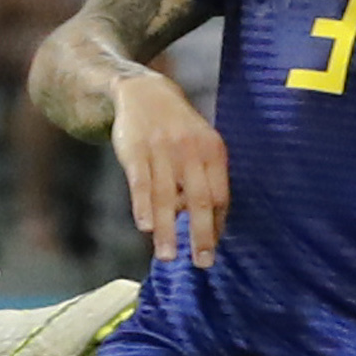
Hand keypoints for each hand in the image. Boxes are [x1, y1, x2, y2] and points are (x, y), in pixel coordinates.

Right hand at [112, 68, 228, 268]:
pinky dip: (142, 206)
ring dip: (168, 230)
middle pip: (199, 199)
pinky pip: (140, 183)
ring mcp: (162, 150)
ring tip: (168, 256)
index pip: (220, 195)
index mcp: (213, 151)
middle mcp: (190, 150)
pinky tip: (145, 227)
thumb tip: (206, 224)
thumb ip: (204, 180)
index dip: (217, 225)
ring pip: (166, 197)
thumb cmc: (177, 129)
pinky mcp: (135, 150)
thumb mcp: (199, 146)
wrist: (144, 93)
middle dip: (201, 234)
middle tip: (202, 262)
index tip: (212, 249)